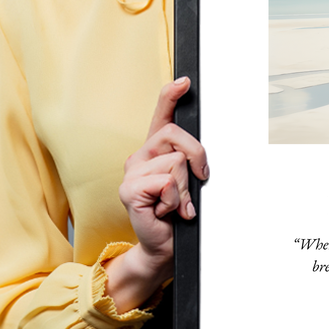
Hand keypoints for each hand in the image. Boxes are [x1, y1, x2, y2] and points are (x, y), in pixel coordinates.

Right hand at [104, 77, 208, 311]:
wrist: (164, 246)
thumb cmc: (177, 214)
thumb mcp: (189, 181)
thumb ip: (190, 161)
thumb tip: (200, 154)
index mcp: (155, 151)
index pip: (161, 115)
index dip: (171, 95)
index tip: (185, 81)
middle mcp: (140, 156)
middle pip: (176, 135)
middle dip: (197, 157)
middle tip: (198, 181)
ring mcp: (132, 172)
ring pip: (176, 162)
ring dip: (185, 188)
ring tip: (176, 204)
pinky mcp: (129, 190)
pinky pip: (166, 182)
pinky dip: (175, 200)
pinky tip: (166, 211)